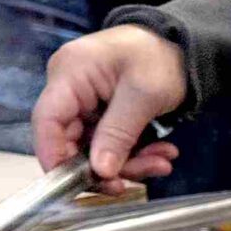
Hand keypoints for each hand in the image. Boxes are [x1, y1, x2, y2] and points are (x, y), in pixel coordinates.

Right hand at [33, 27, 186, 189]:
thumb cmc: (160, 57)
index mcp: (70, 73)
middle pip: (70, 141)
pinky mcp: (100, 111)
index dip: (54, 156)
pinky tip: (161, 153)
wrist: (183, 44)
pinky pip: (109, 141)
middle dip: (105, 166)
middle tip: (132, 182)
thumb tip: (100, 171)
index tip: (73, 185)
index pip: (47, 121)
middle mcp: (70, 88)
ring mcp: (85, 101)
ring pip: (93, 147)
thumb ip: (119, 133)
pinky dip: (134, 152)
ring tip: (162, 162)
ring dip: (128, 161)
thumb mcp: (144, 95)